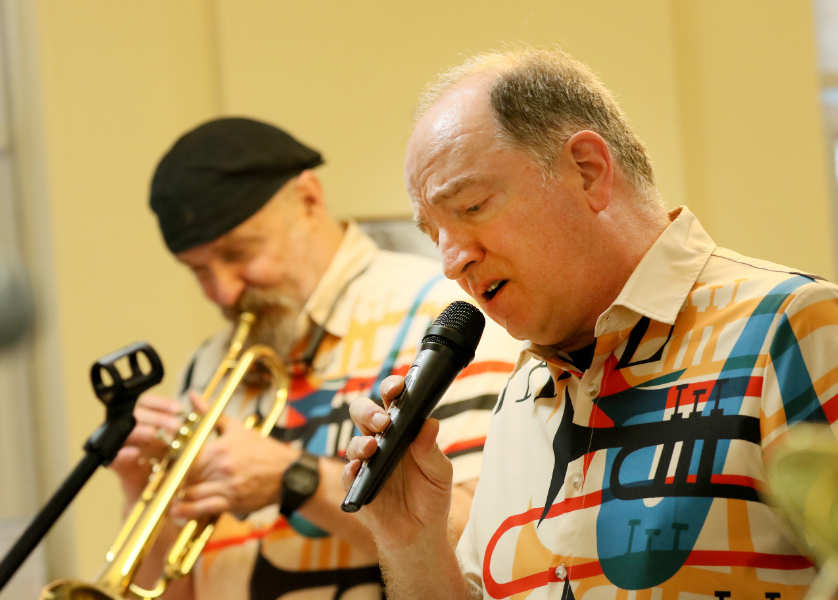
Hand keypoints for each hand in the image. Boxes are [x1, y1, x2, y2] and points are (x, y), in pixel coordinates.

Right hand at [110, 394, 183, 504]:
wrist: (163, 500)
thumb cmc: (175, 469)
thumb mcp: (186, 445)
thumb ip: (188, 426)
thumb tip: (195, 399)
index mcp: (147, 424)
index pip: (146, 404)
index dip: (160, 403)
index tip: (179, 409)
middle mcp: (134, 435)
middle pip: (135, 415)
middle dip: (156, 418)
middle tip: (175, 426)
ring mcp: (125, 451)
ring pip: (123, 433)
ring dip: (139, 431)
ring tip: (155, 434)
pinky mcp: (120, 470)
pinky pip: (113, 459)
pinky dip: (122, 455)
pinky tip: (135, 454)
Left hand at [171, 393, 296, 519]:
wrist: (288, 473)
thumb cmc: (263, 449)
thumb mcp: (237, 428)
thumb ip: (211, 414)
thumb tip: (193, 395)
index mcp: (220, 448)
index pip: (186, 456)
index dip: (172, 461)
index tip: (165, 462)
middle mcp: (222, 468)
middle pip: (186, 476)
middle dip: (172, 480)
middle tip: (161, 481)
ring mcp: (227, 487)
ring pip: (192, 494)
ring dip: (177, 497)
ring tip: (167, 497)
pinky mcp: (232, 503)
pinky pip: (204, 509)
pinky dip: (188, 511)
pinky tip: (178, 511)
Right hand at [343, 375, 453, 550]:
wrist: (420, 533)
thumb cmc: (430, 496)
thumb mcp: (440, 473)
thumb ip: (432, 450)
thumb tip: (430, 423)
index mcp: (402, 430)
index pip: (392, 401)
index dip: (392, 388)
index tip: (398, 387)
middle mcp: (380, 441)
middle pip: (364, 413)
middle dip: (370, 411)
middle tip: (383, 421)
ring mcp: (367, 462)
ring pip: (353, 441)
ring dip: (361, 441)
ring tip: (373, 448)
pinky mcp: (357, 485)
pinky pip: (347, 473)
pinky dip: (350, 469)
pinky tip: (359, 469)